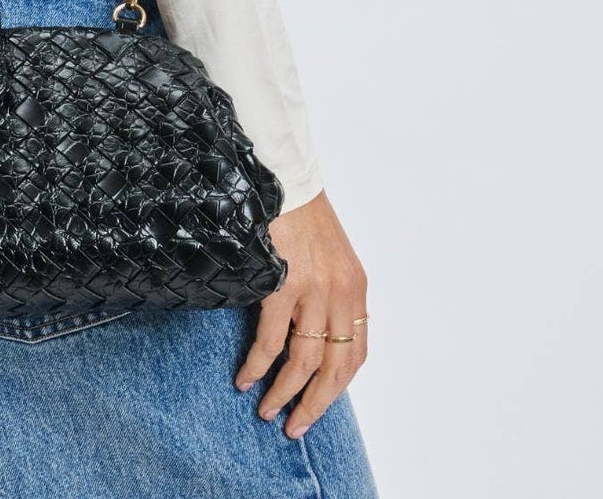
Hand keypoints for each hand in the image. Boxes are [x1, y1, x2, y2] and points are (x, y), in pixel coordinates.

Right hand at [234, 190, 368, 438]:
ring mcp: (314, 290)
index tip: (318, 406)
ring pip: (305, 361)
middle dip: (314, 404)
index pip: (357, 354)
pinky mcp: (285, 283)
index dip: (337, 388)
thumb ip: (329, 294)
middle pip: (335, 368)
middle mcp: (341, 294)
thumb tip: (314, 336)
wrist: (284, 175)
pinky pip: (272, 340)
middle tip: (294, 427)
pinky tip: (246, 377)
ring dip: (285, 393)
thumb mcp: (330, 257)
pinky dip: (259, 365)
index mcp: (355, 289)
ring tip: (266, 409)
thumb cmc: (301, 213)